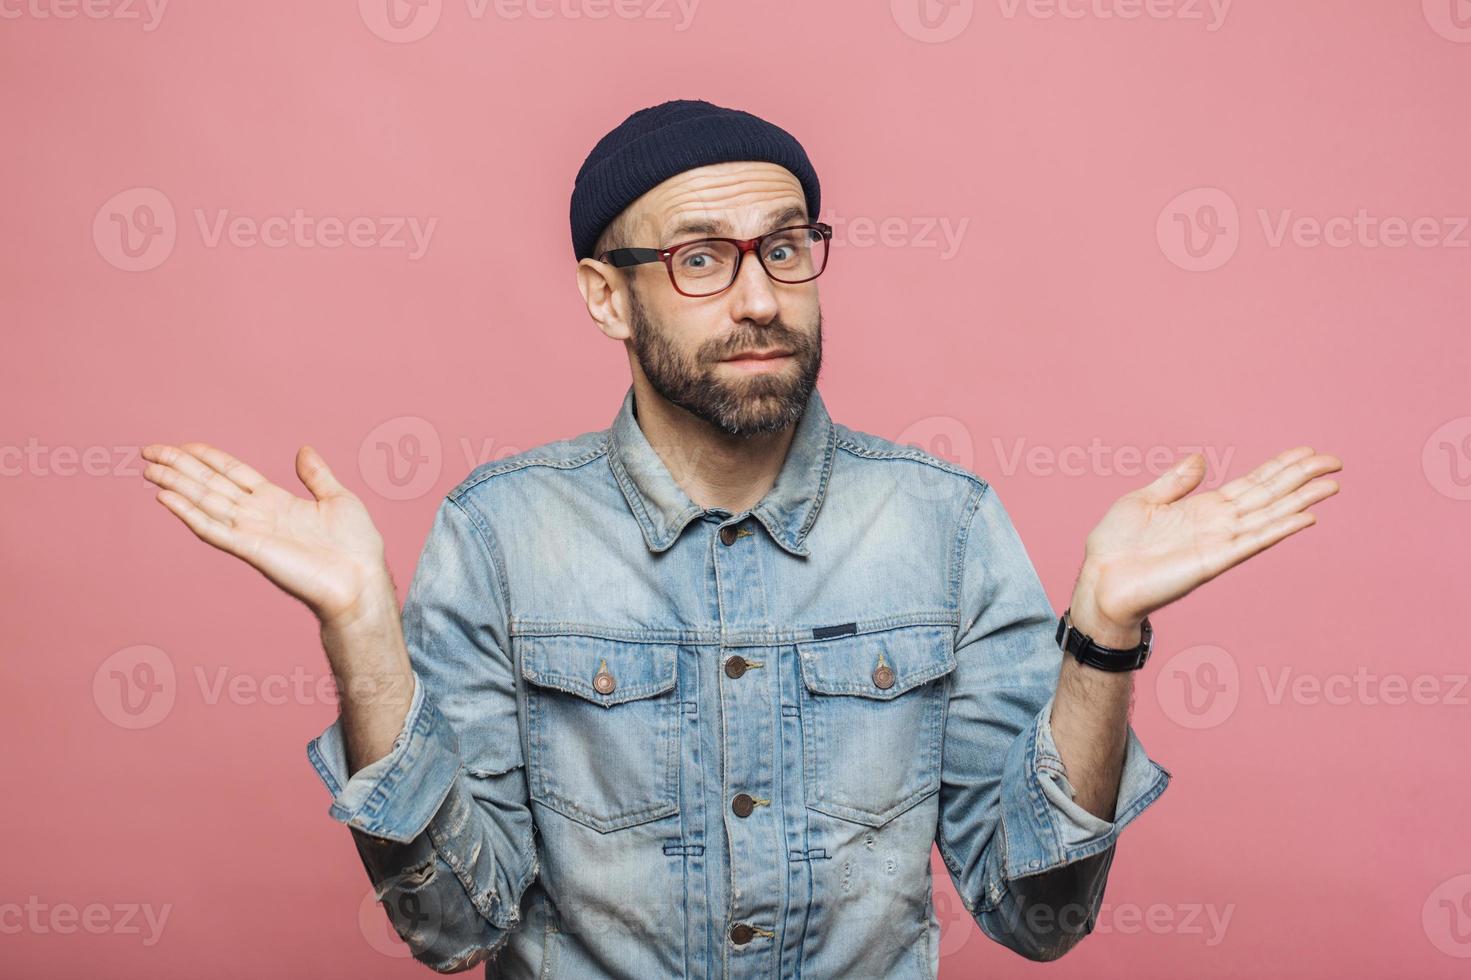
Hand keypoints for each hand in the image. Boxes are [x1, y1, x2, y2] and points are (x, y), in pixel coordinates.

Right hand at [140, 442, 392, 629]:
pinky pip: (213, 529)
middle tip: (148, 452)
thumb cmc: (356, 547)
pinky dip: (189, 514)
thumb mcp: (339, 499)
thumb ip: (317, 475)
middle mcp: (259, 515)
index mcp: (277, 501)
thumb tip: (304, 450)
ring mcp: (252, 532)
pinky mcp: (251, 550)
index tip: (182, 446)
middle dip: (180, 467)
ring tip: (149, 470)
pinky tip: (166, 499)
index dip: (207, 458)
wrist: (362, 581)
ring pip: (205, 502)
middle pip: (211, 484)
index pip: (233, 473)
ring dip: (176, 486)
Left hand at [1071, 445, 1342, 641]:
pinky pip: (1253, 542)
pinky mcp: (1213, 561)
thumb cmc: (1115, 546)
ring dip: (1301, 501)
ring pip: (1269, 516)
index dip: (1279, 468)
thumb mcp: (1142, 501)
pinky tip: (1306, 517)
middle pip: (1269, 496)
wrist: (1099, 581)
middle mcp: (1217, 524)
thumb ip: (1175, 482)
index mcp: (1202, 508)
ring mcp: (1219, 543)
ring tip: (1332, 485)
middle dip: (1301, 479)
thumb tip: (1200, 460)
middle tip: (1335, 461)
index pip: (1251, 484)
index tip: (1308, 453)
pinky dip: (1279, 529)